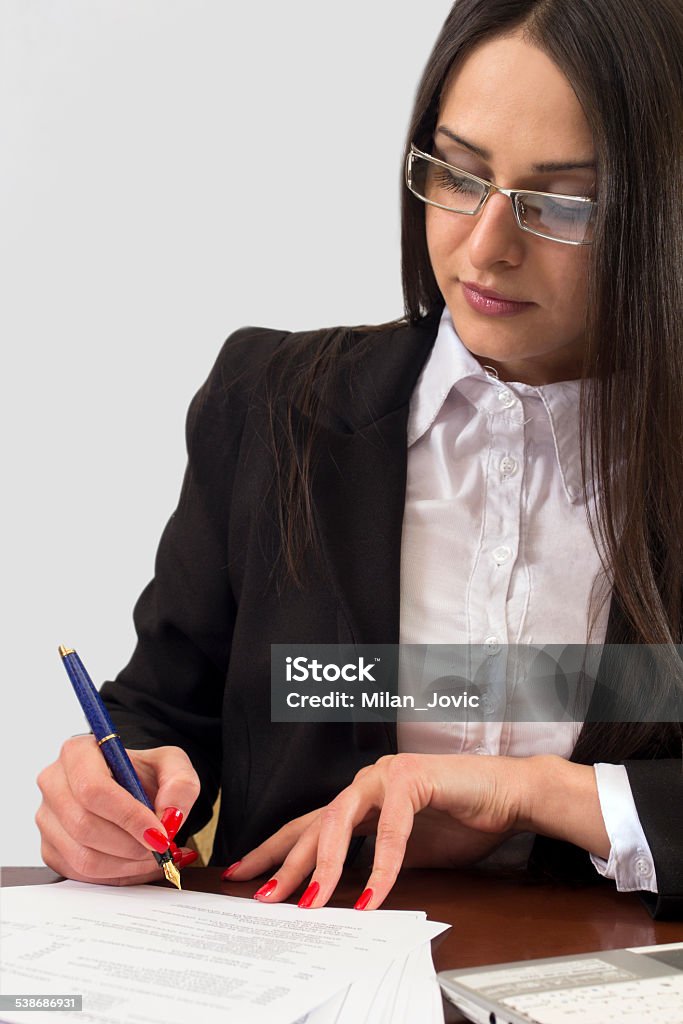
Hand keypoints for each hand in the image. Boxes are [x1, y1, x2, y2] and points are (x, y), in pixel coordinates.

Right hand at [36, 736, 200, 884]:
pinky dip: (118, 876)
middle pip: (85, 826)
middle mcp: (54, 784)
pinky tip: (139, 864)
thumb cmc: (144, 773)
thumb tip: (170, 817)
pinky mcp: (51, 849)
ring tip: (156, 856)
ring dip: (127, 865)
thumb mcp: (172, 764)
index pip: (93, 789)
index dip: (128, 816)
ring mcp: (47, 819)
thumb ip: (180, 784)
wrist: (131, 787)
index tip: (159, 833)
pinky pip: (82, 875)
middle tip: (162, 848)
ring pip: (83, 857)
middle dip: (131, 845)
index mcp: (77, 753)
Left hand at [225, 752, 531, 908]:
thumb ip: (375, 863)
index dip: (276, 849)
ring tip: (312, 899)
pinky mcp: (413, 777)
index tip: (244, 874)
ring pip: (340, 819)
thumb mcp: (409, 853)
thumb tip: (346, 896)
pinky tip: (375, 892)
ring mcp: (387, 776)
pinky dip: (383, 864)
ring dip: (325, 864)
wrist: (509, 796)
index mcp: (362, 800)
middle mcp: (367, 782)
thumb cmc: (463, 820)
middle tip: (266, 896)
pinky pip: (391, 828)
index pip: (309, 825)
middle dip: (287, 863)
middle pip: (314, 824)